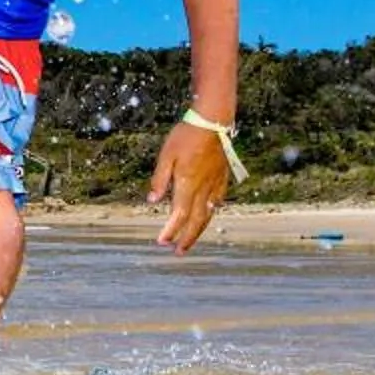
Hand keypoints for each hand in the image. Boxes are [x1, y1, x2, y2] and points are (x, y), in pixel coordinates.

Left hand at [147, 121, 230, 252]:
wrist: (213, 122)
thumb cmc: (187, 136)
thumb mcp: (167, 155)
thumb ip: (160, 179)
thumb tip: (153, 200)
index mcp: (187, 184)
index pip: (178, 215)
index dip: (170, 230)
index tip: (162, 242)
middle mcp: (203, 189)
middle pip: (196, 221)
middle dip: (186, 239)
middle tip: (178, 252)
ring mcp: (215, 185)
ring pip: (208, 214)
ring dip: (198, 231)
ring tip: (190, 241)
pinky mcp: (222, 179)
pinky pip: (217, 202)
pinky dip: (210, 214)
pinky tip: (206, 217)